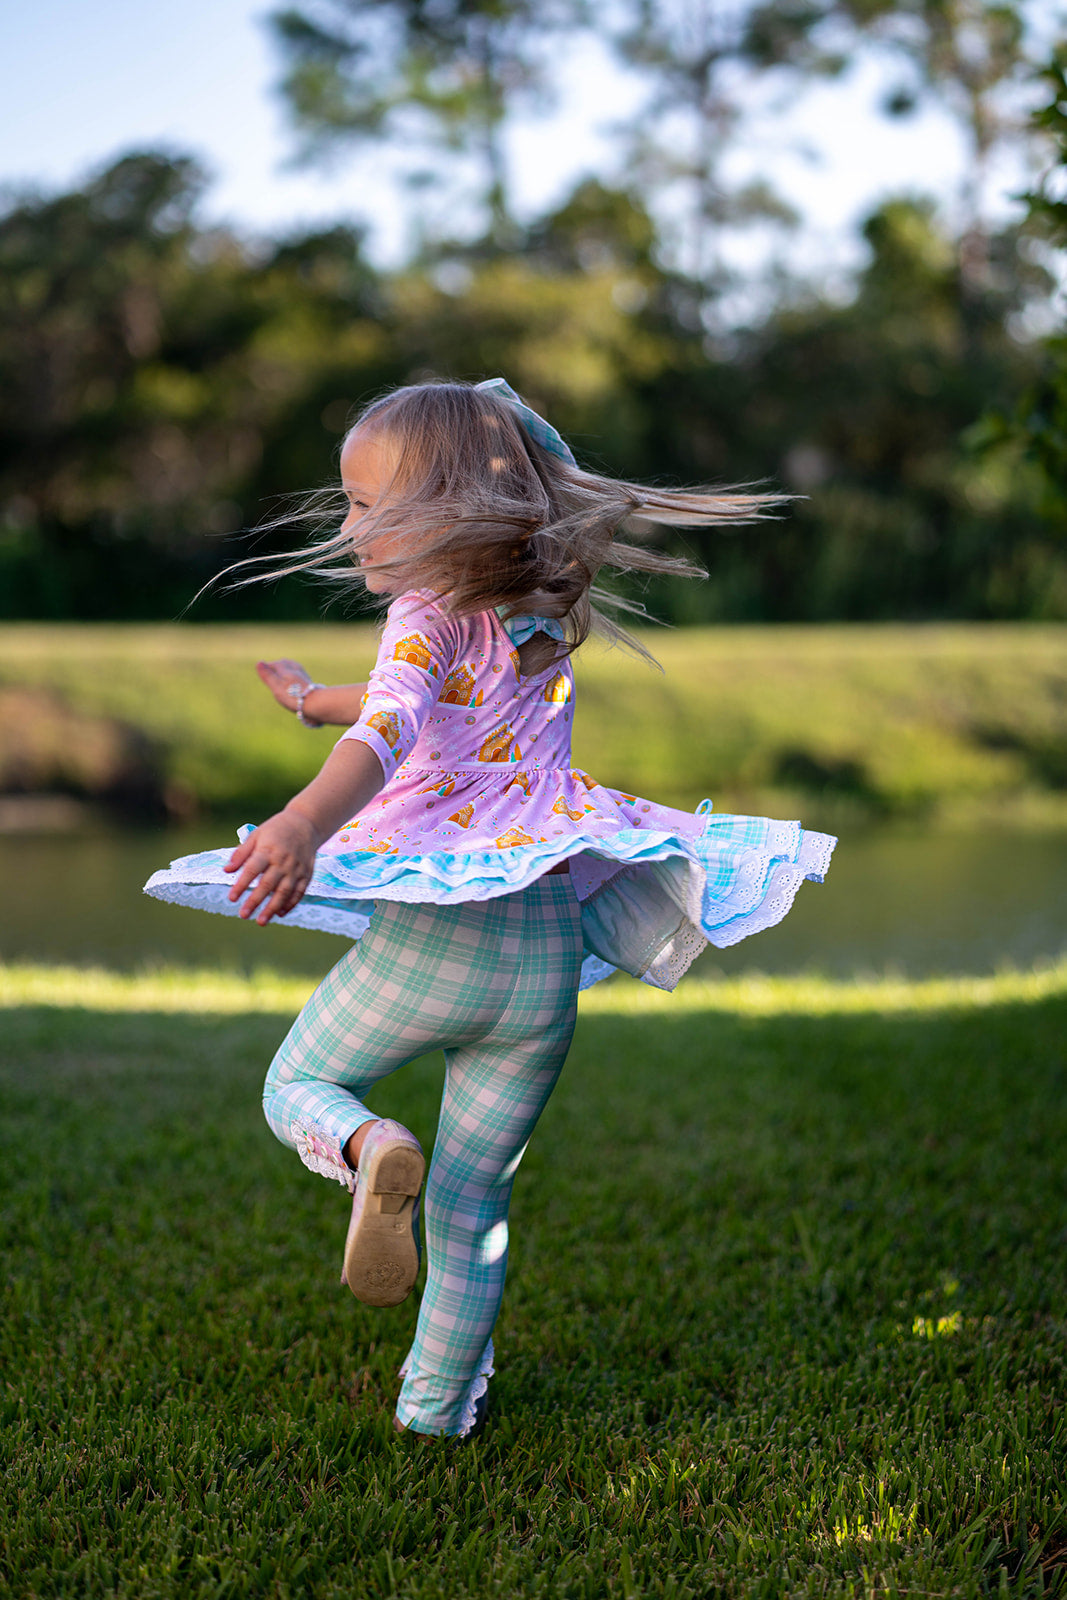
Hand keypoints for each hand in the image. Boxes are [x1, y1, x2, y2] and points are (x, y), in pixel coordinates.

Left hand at [224, 809, 318, 924]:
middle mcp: (282, 861)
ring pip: (284, 891)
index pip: (252, 870)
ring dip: (272, 907)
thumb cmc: (276, 830)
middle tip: (243, 915)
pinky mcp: (306, 874)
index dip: (241, 885)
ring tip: (261, 921)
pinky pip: (299, 892)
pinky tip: (280, 914)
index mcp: (268, 850)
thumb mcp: (256, 835)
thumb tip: (226, 870)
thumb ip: (241, 854)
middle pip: (267, 884)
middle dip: (255, 901)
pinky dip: (290, 904)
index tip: (231, 898)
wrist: (306, 824)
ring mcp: (296, 869)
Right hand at [256, 658, 312, 712]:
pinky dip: (297, 677)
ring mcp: (306, 678)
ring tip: (285, 672)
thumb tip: (259, 662)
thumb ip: (268, 675)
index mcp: (288, 670)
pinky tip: (298, 684)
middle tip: (273, 667)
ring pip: (296, 669)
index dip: (268, 666)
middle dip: (279, 665)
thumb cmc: (294, 696)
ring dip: (289, 669)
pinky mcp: (312, 686)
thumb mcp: (277, 686)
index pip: (276, 664)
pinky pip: (302, 678)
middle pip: (287, 664)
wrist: (316, 704)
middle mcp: (298, 671)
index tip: (262, 669)